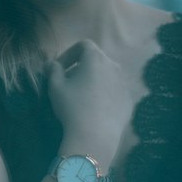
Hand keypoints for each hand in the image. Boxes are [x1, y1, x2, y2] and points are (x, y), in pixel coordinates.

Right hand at [47, 40, 129, 161]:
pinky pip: (115, 91)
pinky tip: (95, 109)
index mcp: (95, 58)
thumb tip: (52, 64)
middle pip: (97, 60)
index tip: (59, 68)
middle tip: (68, 83)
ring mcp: (124, 84)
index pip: (83, 45)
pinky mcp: (129, 100)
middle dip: (81, 67)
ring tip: (83, 97)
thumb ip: (53, 70)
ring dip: (94, 81)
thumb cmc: (72, 107)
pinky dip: (105, 95)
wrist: (95, 135)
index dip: (68, 54)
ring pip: (107, 76)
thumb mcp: (55, 87)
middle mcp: (114, 66)